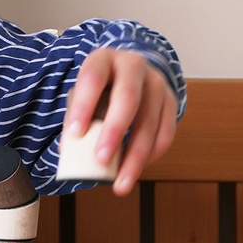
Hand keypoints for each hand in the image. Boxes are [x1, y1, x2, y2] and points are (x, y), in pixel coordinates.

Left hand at [63, 48, 177, 195]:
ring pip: (149, 121)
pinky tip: (136, 169)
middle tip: (100, 159)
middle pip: (127, 98)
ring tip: (120, 183)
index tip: (74, 134)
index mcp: (104, 59)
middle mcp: (133, 66)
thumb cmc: (100, 86)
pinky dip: (151, 155)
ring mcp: (156, 83)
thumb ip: (77, 116)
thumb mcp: (84, 91)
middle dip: (114, 131)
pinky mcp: (171, 101)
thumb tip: (70, 150)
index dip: (84, 106)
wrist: (130, 69)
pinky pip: (166, 133)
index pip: (93, 79)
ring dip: (135, 156)